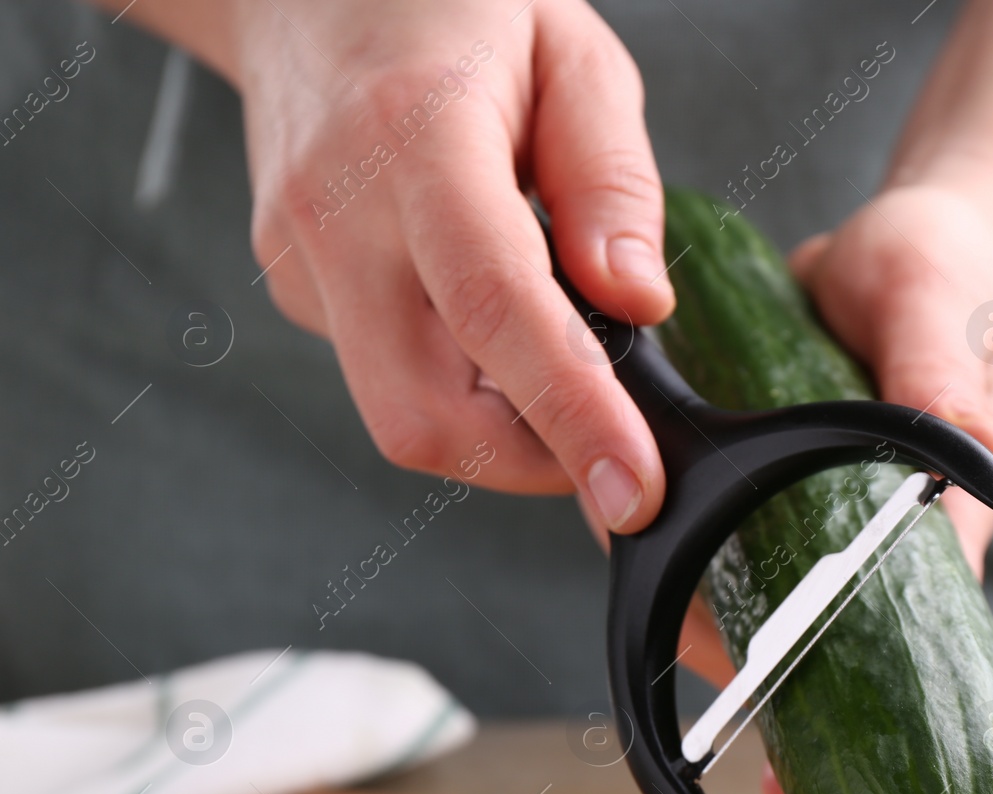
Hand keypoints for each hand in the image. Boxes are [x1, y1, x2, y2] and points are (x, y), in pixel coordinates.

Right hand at [233, 0, 671, 530]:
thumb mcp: (571, 53)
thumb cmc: (450, 7)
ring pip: (404, 415)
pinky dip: (462, 382)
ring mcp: (301, 261)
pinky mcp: (294, 292)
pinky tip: (486, 316)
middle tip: (612, 445)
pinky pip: (388, 376)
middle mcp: (340, 213)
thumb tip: (639, 302)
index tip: (632, 490)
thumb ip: (612, 179)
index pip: (495, 306)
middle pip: (424, 414)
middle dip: (534, 462)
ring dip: (502, 429)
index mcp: (418, 136)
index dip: (571, 415)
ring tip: (555, 354)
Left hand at [670, 183, 992, 793]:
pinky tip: (669, 583)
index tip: (799, 788)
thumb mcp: (945, 313)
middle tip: (743, 747)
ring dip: (735, 640)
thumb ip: (944, 377)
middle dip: (782, 702)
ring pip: (783, 607)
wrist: (912, 242)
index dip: (858, 720)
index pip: (911, 643)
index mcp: (941, 520)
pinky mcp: (793, 486)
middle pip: (839, 650)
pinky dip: (710, 571)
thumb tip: (956, 444)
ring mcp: (834, 515)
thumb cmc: (950, 278)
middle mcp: (886, 533)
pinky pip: (748, 546)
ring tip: (690, 670)